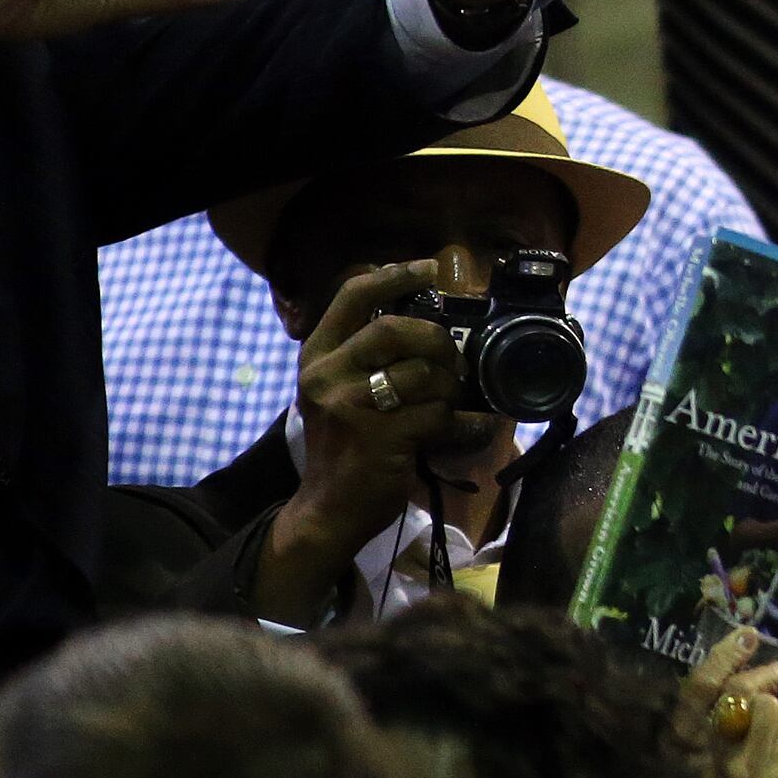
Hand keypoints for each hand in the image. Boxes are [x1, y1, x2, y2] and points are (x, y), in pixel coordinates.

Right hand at [264, 259, 493, 618]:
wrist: (329, 509)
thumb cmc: (345, 446)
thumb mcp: (339, 393)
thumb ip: (366, 357)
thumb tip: (425, 322)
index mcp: (317, 357)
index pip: (353, 296)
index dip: (395, 275)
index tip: (429, 268)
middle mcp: (327, 375)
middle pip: (395, 329)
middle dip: (436, 341)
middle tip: (450, 362)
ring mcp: (351, 406)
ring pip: (424, 374)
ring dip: (449, 389)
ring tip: (448, 406)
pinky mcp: (379, 437)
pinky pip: (438, 414)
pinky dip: (461, 422)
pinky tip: (460, 430)